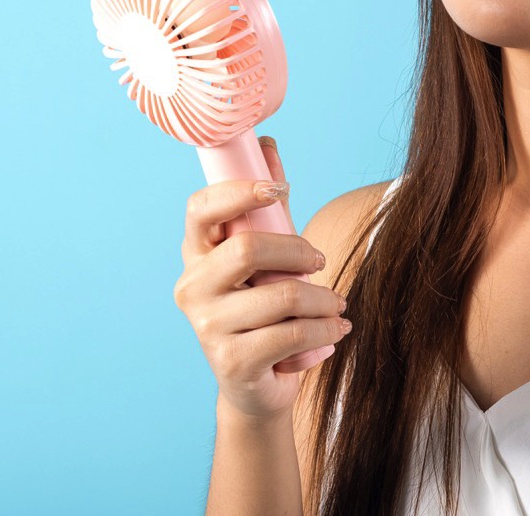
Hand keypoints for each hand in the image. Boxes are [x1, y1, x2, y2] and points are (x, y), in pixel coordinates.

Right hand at [173, 137, 352, 420]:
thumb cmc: (262, 308)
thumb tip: (266, 144)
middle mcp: (191, 287)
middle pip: (248, 249)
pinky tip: (337, 328)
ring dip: (323, 298)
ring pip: (281, 294)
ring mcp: (206, 326)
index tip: (277, 189)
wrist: (256, 384)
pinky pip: (292, 332)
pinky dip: (326, 328)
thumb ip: (266, 205)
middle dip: (298, 250)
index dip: (239, 192)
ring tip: (338, 304)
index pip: (201, 209)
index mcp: (195, 253)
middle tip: (322, 260)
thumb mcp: (265, 255)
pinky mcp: (231, 361)